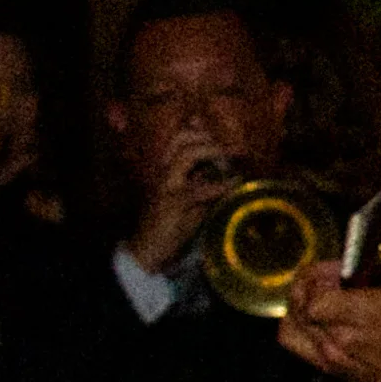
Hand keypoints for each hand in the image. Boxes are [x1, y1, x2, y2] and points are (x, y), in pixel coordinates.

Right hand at [126, 137, 236, 273]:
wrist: (146, 250)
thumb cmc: (169, 226)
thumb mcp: (190, 201)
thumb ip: (204, 183)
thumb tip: (228, 171)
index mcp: (166, 171)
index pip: (179, 139)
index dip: (199, 131)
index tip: (222, 136)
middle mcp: (164, 174)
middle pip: (181, 140)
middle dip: (209, 138)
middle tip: (234, 147)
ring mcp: (167, 187)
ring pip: (186, 156)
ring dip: (213, 152)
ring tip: (234, 156)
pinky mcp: (173, 205)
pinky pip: (198, 189)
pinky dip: (220, 185)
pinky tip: (234, 183)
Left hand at [278, 263, 380, 381]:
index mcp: (367, 316)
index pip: (315, 298)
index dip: (318, 277)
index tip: (336, 269)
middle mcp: (343, 338)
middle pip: (299, 305)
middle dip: (310, 284)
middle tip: (331, 277)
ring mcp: (332, 356)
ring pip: (292, 322)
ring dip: (301, 303)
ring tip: (320, 296)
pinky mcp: (330, 367)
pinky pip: (295, 342)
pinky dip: (297, 324)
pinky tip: (316, 317)